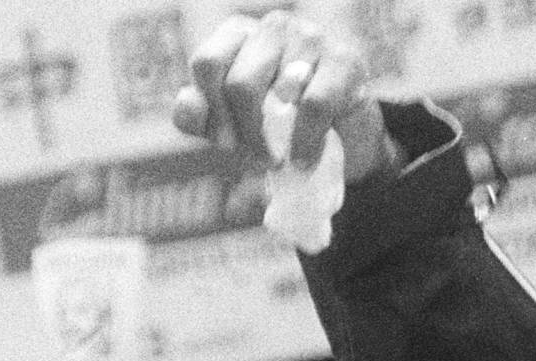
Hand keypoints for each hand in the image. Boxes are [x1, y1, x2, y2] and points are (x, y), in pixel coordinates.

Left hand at [173, 11, 397, 183]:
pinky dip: (306, 141)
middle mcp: (274, 26)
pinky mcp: (345, 60)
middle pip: (240, 83)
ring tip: (282, 160)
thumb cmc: (279, 122)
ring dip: (278, 140)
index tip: (226, 144)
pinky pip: (315, 105)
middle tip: (258, 160)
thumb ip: (196, 115)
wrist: (343, 134)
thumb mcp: (229, 123)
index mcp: (239, 32)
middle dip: (245, 134)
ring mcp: (312, 37)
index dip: (212, 112)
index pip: (207, 65)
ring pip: (278, 94)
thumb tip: (189, 104)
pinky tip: (304, 158)